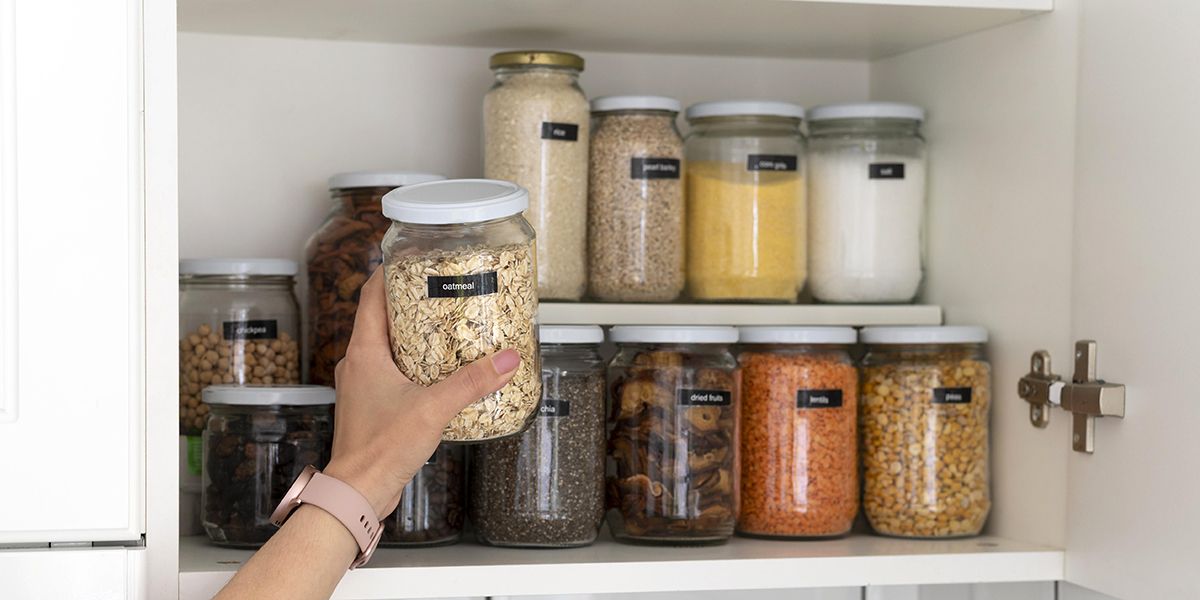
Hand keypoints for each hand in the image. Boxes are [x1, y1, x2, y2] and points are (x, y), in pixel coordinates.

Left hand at [321, 268, 520, 516]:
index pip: (372, 296)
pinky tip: (441, 374)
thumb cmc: (379, 449)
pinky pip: (394, 373)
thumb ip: (472, 381)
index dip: (391, 273)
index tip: (414, 258)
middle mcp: (358, 364)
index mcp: (364, 352)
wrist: (358, 492)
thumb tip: (506, 360)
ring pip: (389, 347)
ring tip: (449, 330)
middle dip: (413, 304)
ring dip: (416, 337)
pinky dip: (415, 365)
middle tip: (444, 292)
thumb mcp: (433, 408)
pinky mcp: (373, 406)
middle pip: (383, 318)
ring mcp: (364, 386)